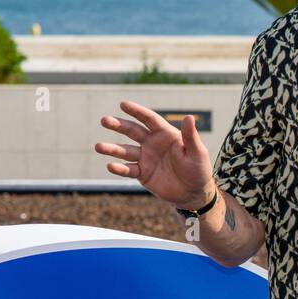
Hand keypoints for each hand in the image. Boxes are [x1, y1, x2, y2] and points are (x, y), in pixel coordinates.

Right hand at [95, 101, 214, 207]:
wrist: (193, 193)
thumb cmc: (199, 170)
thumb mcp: (197, 153)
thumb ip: (190, 136)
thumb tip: (189, 117)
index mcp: (165, 134)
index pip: (149, 119)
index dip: (137, 111)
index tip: (123, 104)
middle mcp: (152, 143)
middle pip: (132, 131)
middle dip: (118, 125)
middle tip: (104, 120)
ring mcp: (145, 158)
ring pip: (125, 150)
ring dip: (112, 148)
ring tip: (98, 146)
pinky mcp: (142, 173)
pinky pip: (128, 169)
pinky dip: (119, 168)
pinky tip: (110, 166)